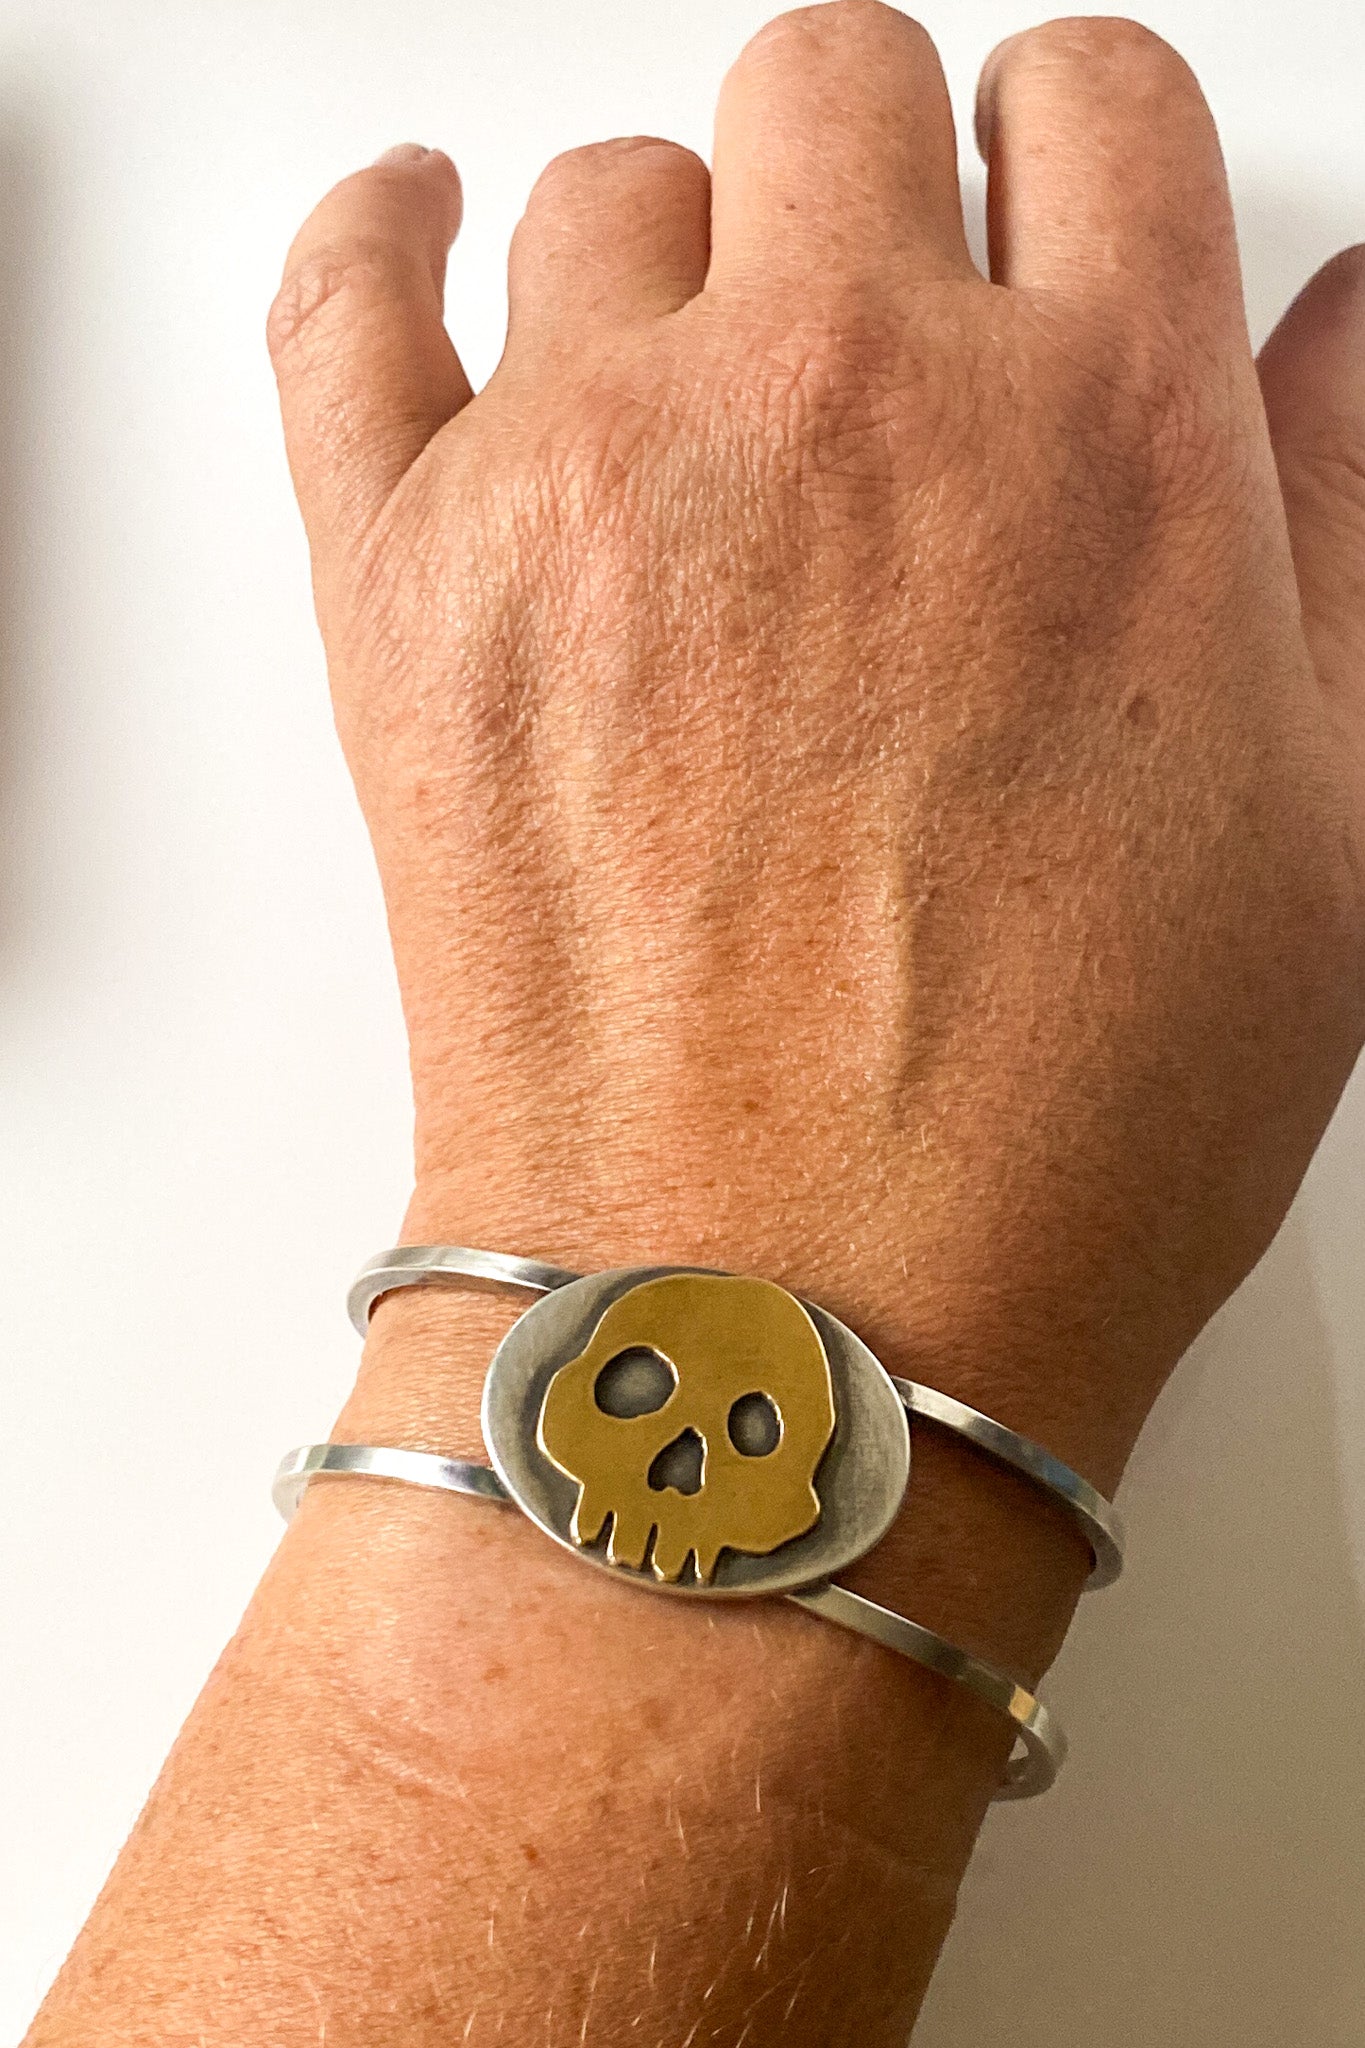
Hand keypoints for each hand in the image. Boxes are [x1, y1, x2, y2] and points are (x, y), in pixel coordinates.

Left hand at [269, 5, 1364, 1516]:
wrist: (791, 1313)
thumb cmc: (1057, 1126)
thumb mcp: (1323, 818)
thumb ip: (1339, 507)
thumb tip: (1343, 310)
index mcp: (1104, 431)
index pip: (1089, 100)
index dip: (1069, 152)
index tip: (1036, 230)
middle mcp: (849, 400)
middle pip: (835, 81)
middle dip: (870, 184)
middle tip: (870, 328)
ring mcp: (601, 473)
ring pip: (607, 194)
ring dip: (663, 270)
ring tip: (688, 429)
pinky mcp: (405, 577)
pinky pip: (346, 295)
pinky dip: (375, 241)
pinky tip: (418, 243)